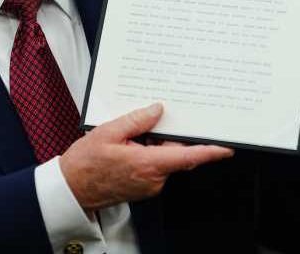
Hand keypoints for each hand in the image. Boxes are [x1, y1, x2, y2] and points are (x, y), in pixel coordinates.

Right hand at [59, 103, 233, 212]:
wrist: (71, 189)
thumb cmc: (85, 164)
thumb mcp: (108, 132)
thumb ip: (137, 120)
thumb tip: (157, 110)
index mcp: (148, 164)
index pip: (188, 157)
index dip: (211, 151)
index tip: (228, 146)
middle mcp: (153, 178)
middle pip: (176, 153)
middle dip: (171, 135)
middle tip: (157, 118)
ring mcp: (149, 185)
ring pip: (165, 159)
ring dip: (156, 144)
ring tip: (130, 136)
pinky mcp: (144, 187)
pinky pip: (155, 165)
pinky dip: (149, 153)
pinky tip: (130, 146)